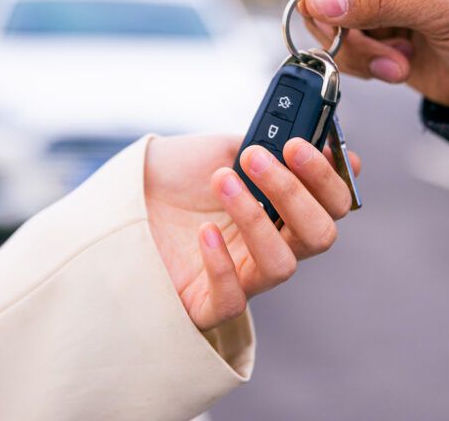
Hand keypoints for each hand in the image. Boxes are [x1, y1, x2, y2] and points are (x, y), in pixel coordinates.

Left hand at [145, 135, 360, 330]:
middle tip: (258, 158)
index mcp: (282, 208)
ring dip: (255, 219)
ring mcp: (242, 276)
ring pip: (282, 266)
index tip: (301, 145)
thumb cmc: (172, 175)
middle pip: (319, 236)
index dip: (328, 177)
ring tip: (222, 182)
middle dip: (296, 193)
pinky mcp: (206, 304)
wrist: (117, 194)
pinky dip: (222, 265)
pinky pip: (233, 300)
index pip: (331, 203)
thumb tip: (330, 143)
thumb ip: (272, 146)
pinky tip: (205, 232)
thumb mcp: (224, 148)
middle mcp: (269, 243)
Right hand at [291, 0, 448, 111]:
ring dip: (348, 45)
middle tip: (341, 41)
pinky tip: (396, 67)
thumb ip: (381, 0)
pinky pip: (340, 41)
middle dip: (327, 10)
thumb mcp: (447, 7)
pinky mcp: (377, 28)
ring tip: (392, 64)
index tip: (309, 3)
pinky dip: (357, 60)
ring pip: (325, 11)